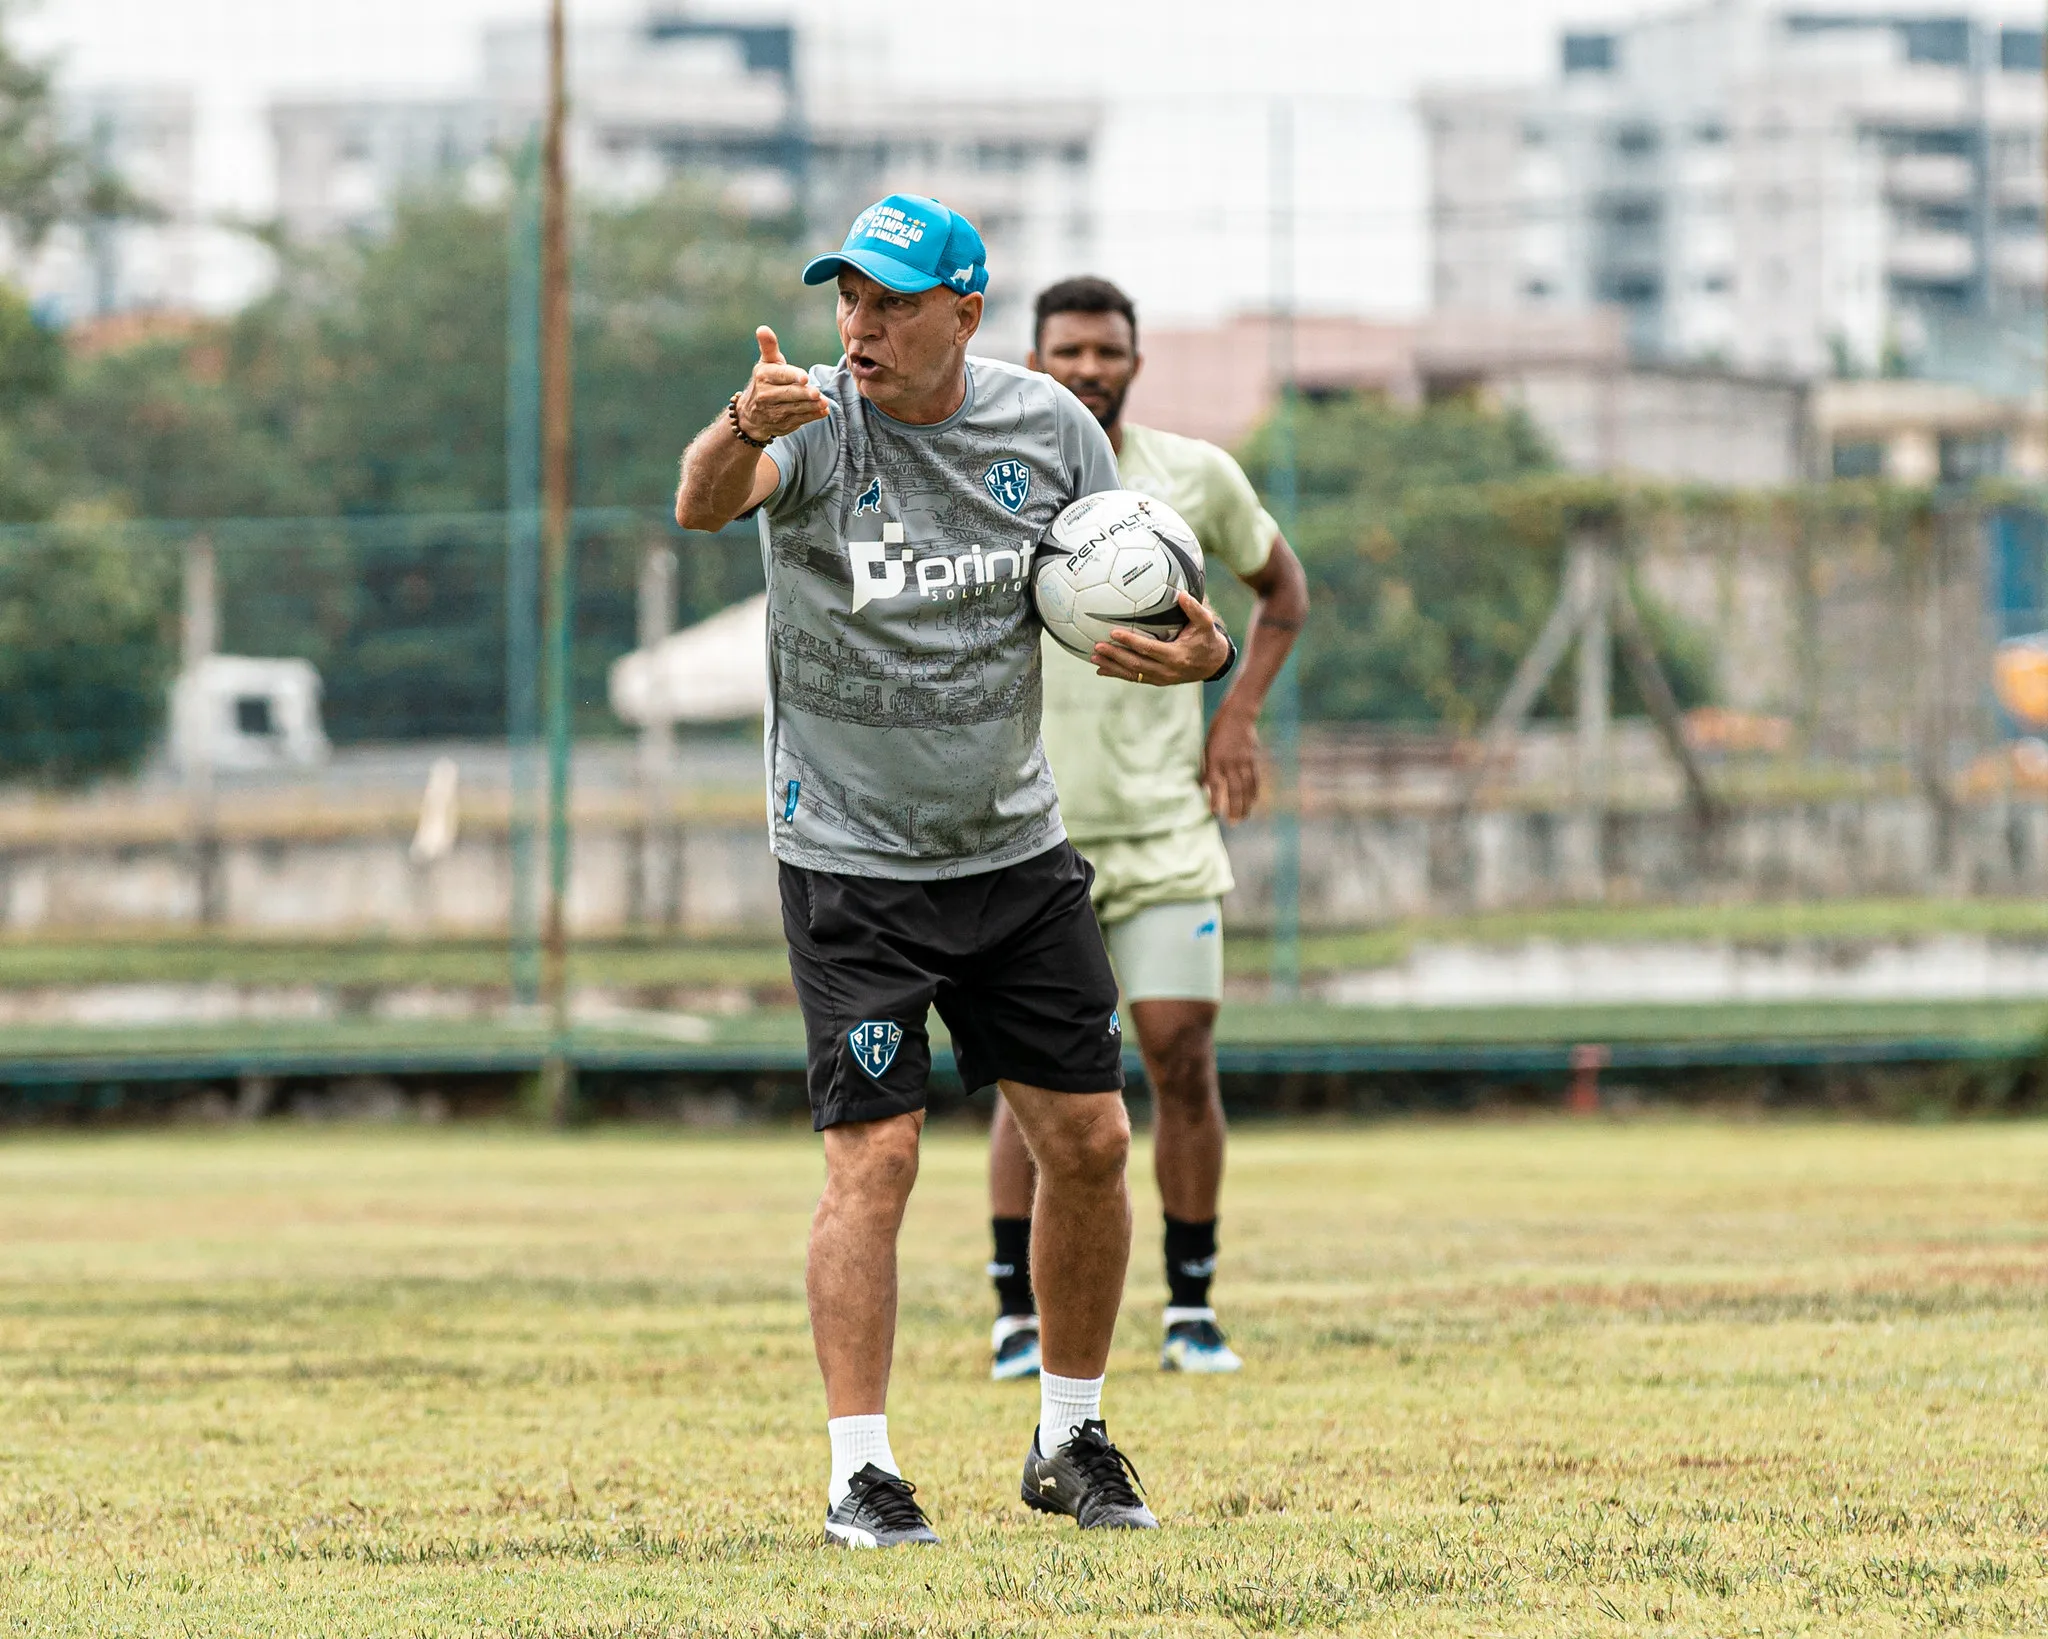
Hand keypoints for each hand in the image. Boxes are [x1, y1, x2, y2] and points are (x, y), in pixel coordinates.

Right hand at [735, 327, 829, 440]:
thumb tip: (762, 328)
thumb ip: (769, 346)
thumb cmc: (766, 381)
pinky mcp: (782, 425)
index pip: (780, 375)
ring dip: (811, 406)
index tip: (804, 378)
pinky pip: (799, 420)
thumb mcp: (766, 363)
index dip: (792, 376)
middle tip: (817, 393)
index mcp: (763, 376)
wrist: (751, 414)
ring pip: (795, 408)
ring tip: (824, 402)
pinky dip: (812, 416)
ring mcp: (773, 412)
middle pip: (788, 394)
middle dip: (803, 394)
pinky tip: (823, 411)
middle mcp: (766, 395)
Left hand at [1091, 592, 1230, 686]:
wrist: (1212, 664)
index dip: (1131, 642)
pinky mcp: (1156, 681)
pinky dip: (1117, 674)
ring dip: (1112, 666)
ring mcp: (1160, 678)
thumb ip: (1195, 609)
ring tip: (1094, 658)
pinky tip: (1101, 670)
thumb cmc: (1207, 639)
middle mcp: (1166, 670)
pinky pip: (1134, 678)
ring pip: (1132, 673)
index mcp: (1176, 656)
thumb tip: (1182, 593)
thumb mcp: (1205, 624)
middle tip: (1097, 646)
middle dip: (1115, 656)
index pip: (1149, 649)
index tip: (1114, 632)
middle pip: (1136, 664)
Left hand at [1202, 707, 1261, 821]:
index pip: (1214, 782)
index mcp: (1215, 758)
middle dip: (1233, 807)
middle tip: (1232, 823)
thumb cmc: (1218, 731)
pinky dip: (1253, 793)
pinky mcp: (1252, 759)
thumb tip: (1201, 786)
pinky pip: (1254, 779)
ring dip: (1244, 804)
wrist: (1239, 714)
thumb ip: (1206, 767)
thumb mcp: (1207, 747)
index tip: (1213, 813)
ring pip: (1245, 787)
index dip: (1214, 798)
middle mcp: (1230, 762)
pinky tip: (1252, 803)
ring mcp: (1243, 761)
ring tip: (1243, 819)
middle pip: (1233, 789)